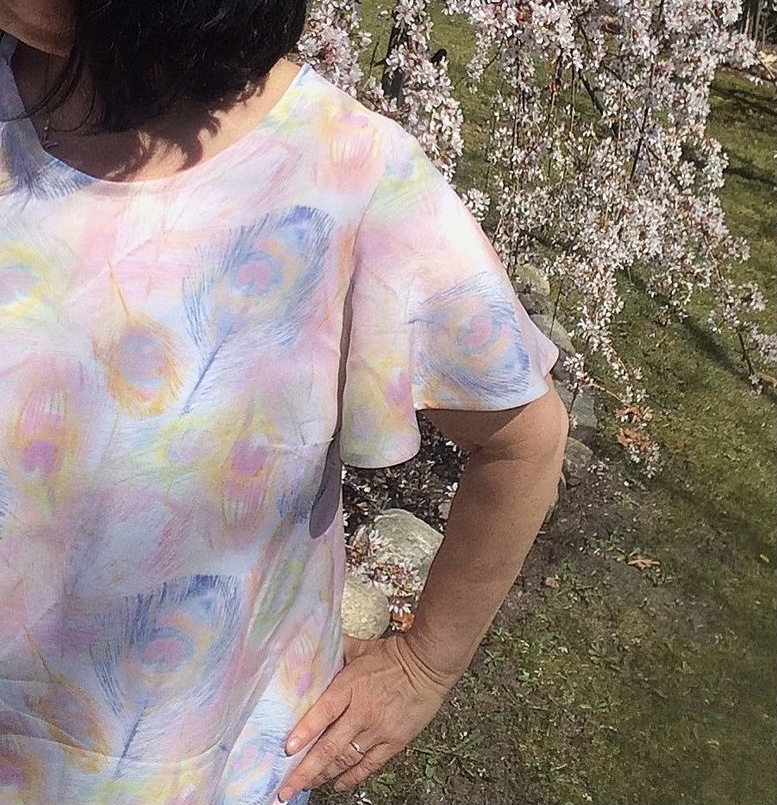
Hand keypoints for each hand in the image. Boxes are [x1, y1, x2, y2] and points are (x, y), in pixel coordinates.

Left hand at [278, 633, 455, 799]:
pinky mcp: (395, 741)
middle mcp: (363, 711)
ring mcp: (379, 729)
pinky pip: (369, 765)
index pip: (324, 712)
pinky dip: (352, 777)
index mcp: (351, 685)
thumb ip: (334, 651)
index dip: (306, 731)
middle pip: (330, 747)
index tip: (288, 749)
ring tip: (305, 784)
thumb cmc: (392, 655)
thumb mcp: (359, 648)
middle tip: (285, 787)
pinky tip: (337, 784)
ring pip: (346, 760)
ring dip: (323, 775)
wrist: (427, 664)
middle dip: (305, 770)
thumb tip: (309, 646)